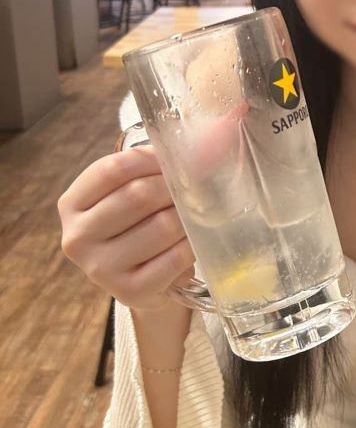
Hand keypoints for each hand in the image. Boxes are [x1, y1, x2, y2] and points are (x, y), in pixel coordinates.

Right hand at [58, 146, 195, 311]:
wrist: (147, 282)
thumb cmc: (141, 226)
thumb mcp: (134, 192)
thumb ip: (155, 165)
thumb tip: (212, 136)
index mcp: (72, 204)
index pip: (113, 168)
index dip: (152, 160)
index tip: (175, 161)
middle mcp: (77, 237)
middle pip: (138, 196)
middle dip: (175, 188)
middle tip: (194, 188)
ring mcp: (99, 268)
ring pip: (160, 227)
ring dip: (187, 217)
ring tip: (195, 214)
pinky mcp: (128, 292)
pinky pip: (174, 258)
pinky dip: (193, 244)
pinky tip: (195, 241)